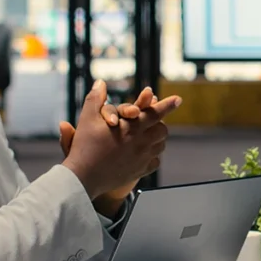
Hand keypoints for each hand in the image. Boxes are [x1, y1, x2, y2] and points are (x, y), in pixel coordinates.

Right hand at [61, 80, 181, 198]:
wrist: (83, 177)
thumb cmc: (85, 146)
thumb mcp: (87, 118)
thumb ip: (95, 98)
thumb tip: (100, 82)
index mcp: (131, 128)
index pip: (155, 113)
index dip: (167, 105)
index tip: (178, 99)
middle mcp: (141, 143)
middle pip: (162, 130)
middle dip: (159, 123)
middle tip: (152, 121)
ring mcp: (142, 159)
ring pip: (160, 146)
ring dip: (156, 139)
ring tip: (148, 136)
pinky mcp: (139, 171)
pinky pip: (155, 162)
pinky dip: (153, 156)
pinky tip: (144, 154)